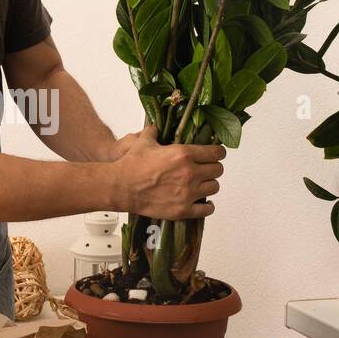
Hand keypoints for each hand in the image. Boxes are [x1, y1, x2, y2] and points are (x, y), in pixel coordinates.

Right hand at [111, 124, 225, 219]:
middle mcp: (190, 173)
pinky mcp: (183, 209)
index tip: (216, 154)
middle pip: (218, 170)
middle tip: (206, 169)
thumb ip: (153, 132)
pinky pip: (207, 209)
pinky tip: (203, 202)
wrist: (120, 187)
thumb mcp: (144, 142)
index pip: (216, 152)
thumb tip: (155, 127)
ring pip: (214, 188)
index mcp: (184, 154)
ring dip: (209, 185)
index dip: (218, 152)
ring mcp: (187, 193)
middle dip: (213, 168)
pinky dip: (207, 206)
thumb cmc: (131, 165)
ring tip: (202, 184)